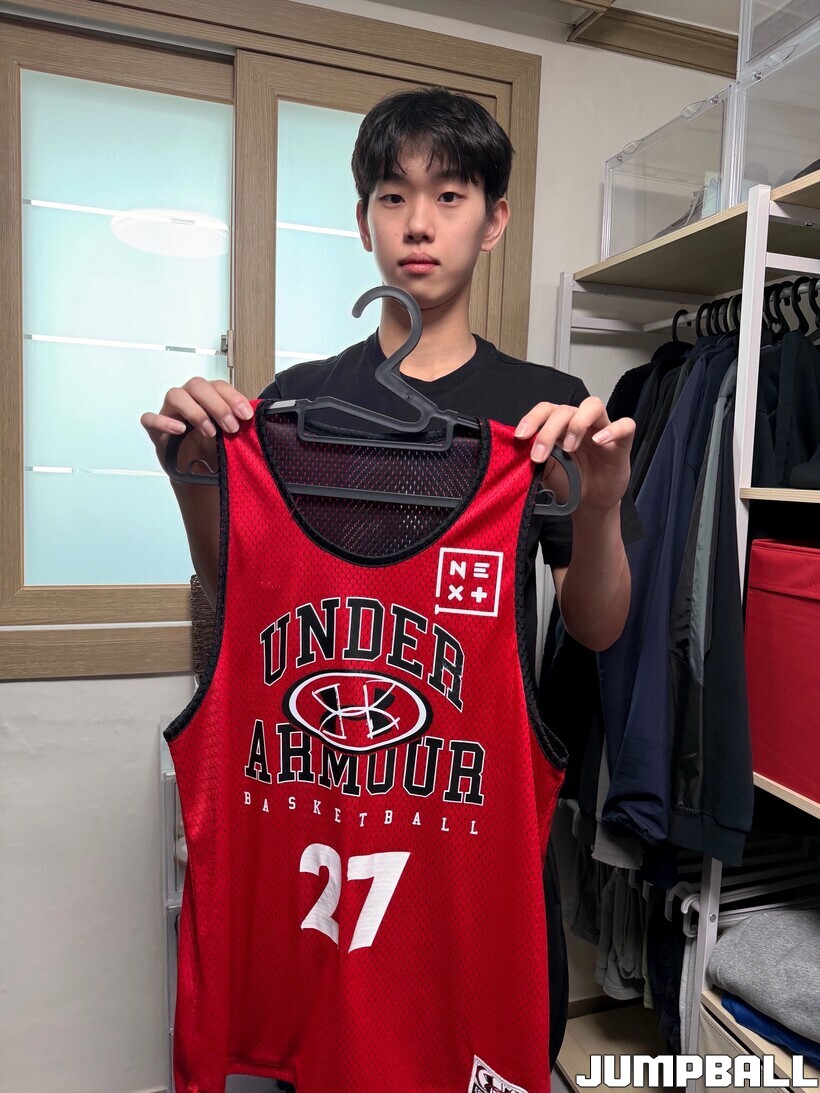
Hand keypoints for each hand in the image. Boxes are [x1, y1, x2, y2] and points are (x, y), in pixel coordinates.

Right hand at [140, 377, 254, 472]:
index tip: (246, 415)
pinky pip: (150, 419)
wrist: (193, 471)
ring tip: (210, 432)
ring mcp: (169, 412)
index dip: (233, 397)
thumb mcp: (228, 435)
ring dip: (196, 412)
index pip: (218, 385)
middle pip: (197, 385)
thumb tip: (254, 419)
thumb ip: (237, 423)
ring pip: (175, 395)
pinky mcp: (155, 430)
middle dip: (218, 406)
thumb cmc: (211, 448)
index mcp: (206, 397)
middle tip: (231, 428)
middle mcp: (187, 399)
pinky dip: (164, 422)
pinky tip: (180, 430)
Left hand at [515, 397, 634, 513]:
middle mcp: (580, 423)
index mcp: (560, 427)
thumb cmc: (569, 483)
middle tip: (538, 456)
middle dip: (548, 431)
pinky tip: (599, 441)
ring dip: (577, 424)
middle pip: (565, 410)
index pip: (546, 410)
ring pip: (593, 405)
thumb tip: (519, 450)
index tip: (520, 437)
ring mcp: (602, 430)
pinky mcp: (622, 443)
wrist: (590, 503)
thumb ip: (537, 458)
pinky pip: (626, 426)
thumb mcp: (547, 471)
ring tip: (570, 448)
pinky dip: (613, 430)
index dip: (532, 418)